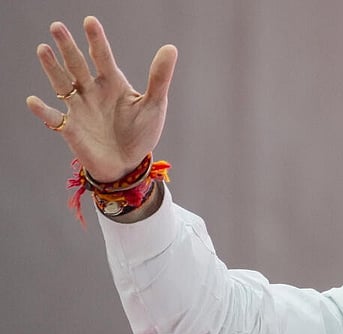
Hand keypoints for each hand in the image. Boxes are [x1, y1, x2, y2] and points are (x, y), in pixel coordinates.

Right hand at [25, 16, 176, 181]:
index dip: (96, 40)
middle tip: (58, 27)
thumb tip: (170, 48)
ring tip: (43, 49)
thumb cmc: (141, 133)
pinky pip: (54, 118)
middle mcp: (92, 91)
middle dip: (68, 47)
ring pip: (62, 84)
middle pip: (77, 65)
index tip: (90, 21)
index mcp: (112, 83)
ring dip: (52, 68)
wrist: (128, 164)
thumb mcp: (154, 104)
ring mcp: (79, 109)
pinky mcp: (71, 129)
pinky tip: (34, 101)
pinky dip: (44, 111)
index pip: (103, 57)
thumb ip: (159, 78)